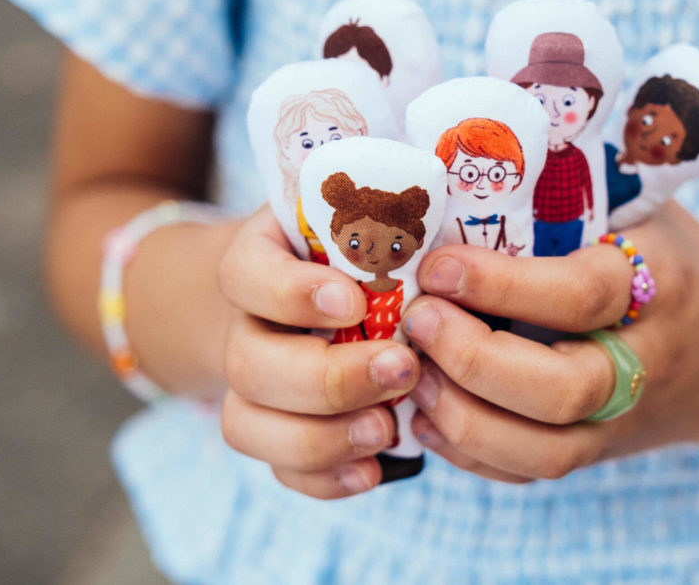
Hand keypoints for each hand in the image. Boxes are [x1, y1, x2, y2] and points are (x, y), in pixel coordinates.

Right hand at [218, 207, 421, 498]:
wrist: (324, 289)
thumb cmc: (361, 247)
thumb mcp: (369, 220)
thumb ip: (390, 228)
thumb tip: (452, 253)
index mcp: (261, 260)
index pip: (246, 275)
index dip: (291, 294)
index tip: (354, 301)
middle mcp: (246, 325)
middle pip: (249, 363)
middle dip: (329, 377)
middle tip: (401, 367)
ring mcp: (253, 385)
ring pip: (249, 423)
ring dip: (320, 436)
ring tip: (385, 430)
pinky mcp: (275, 432)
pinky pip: (279, 469)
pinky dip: (324, 478)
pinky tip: (372, 471)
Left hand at [401, 200, 698, 481]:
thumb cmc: (673, 263)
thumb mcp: (646, 212)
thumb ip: (576, 191)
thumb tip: (466, 148)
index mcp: (659, 286)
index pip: (580, 295)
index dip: (499, 286)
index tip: (437, 266)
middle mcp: (644, 364)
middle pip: (559, 391)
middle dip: (471, 360)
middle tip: (417, 320)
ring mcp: (622, 422)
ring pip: (542, 452)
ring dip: (460, 418)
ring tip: (411, 371)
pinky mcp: (598, 454)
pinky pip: (529, 472)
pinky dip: (469, 453)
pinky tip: (428, 411)